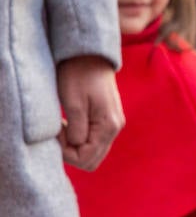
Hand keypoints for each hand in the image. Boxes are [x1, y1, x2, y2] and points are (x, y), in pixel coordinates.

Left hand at [56, 55, 123, 169]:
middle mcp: (116, 128)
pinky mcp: (108, 120)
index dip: (66, 152)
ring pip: (93, 152)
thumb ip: (77, 130)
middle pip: (92, 160)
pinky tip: (71, 124)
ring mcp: (113, 124)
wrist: (90, 56)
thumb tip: (77, 147)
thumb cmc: (79, 75)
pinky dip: (80, 139)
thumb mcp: (73, 102)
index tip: (58, 132)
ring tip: (64, 126)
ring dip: (75, 146)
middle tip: (60, 132)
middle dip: (71, 152)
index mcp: (109, 125)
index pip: (86, 158)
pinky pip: (94, 141)